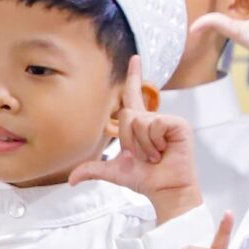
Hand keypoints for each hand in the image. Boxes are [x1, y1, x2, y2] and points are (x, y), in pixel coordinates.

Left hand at [72, 60, 202, 222]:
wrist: (164, 190)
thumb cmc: (145, 179)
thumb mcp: (114, 172)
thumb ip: (92, 170)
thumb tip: (70, 180)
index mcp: (140, 125)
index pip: (134, 95)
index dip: (134, 76)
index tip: (135, 58)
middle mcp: (153, 119)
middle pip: (127, 115)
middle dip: (128, 140)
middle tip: (142, 156)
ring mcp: (167, 120)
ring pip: (139, 121)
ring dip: (142, 145)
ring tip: (154, 155)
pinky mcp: (178, 124)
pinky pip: (154, 125)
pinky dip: (153, 143)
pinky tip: (163, 152)